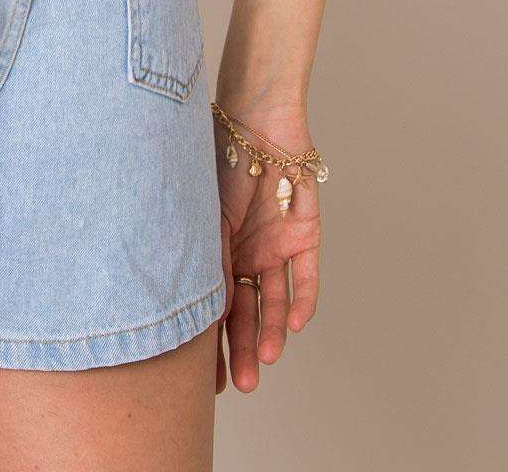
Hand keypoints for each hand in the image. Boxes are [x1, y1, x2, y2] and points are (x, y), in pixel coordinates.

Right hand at [213, 96, 320, 393]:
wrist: (255, 121)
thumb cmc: (218, 159)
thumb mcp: (204, 215)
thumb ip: (208, 259)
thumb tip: (202, 310)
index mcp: (218, 251)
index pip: (216, 306)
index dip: (214, 342)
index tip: (209, 381)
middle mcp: (247, 254)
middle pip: (247, 311)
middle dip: (244, 348)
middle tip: (243, 385)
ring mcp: (277, 247)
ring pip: (275, 299)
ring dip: (271, 330)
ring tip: (267, 358)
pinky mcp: (306, 236)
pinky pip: (305, 276)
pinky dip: (301, 299)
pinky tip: (294, 324)